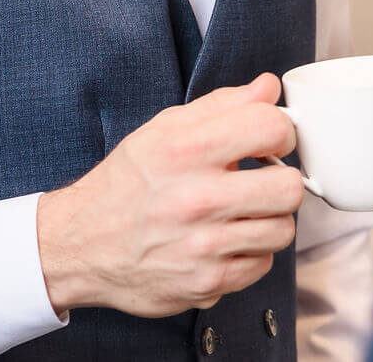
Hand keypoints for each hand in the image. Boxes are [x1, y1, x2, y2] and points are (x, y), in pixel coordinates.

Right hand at [36, 74, 304, 316]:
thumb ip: (222, 105)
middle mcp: (197, 200)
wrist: (83, 243)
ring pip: (283, 230)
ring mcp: (204, 247)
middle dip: (280, 180)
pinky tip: (226, 240)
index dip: (281, 130)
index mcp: (186, 152)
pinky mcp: (207, 284)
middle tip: (262, 180)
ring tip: (242, 213)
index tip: (270, 140)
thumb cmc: (126, 184)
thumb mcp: (163, 130)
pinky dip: (250, 253)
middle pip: (289, 187)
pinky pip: (262, 265)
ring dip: (268, 219)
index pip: (270, 127)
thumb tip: (268, 89)